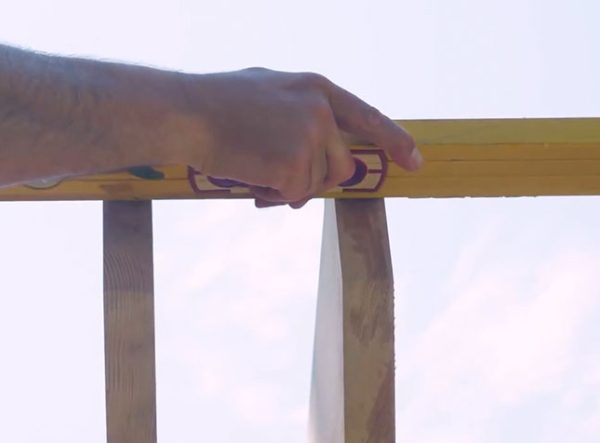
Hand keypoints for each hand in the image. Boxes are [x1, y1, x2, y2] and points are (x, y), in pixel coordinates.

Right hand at [175, 68, 422, 208]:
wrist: (185, 112)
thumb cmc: (220, 103)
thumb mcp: (272, 90)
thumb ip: (305, 114)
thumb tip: (325, 155)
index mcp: (317, 89)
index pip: (369, 117)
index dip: (394, 141)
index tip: (414, 162)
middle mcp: (321, 112)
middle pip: (341, 166)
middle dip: (316, 178)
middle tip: (279, 173)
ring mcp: (310, 139)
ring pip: (315, 185)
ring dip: (287, 186)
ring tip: (255, 167)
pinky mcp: (294, 166)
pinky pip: (294, 196)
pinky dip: (273, 195)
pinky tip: (251, 178)